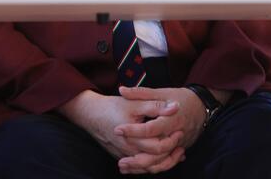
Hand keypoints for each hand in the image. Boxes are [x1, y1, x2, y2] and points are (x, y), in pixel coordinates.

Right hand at [58, 90, 183, 163]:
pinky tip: (162, 158)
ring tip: (176, 153)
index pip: (159, 147)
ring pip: (148, 167)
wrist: (90, 114)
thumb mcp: (135, 103)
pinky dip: (153, 164)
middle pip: (156, 161)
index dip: (172, 140)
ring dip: (164, 163)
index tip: (179, 131)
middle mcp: (129, 151)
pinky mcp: (122, 157)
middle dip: (171, 153)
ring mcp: (125, 156)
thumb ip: (155, 106)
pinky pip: (140, 167)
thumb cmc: (112, 107)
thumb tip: (175, 107)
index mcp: (134, 138)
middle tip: (180, 142)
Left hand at [113, 86, 214, 172]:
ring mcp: (178, 144)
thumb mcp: (161, 92)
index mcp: (170, 119)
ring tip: (123, 167)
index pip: (151, 128)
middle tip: (120, 160)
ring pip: (161, 161)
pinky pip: (165, 163)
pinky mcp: (178, 150)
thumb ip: (141, 93)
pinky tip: (136, 168)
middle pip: (156, 150)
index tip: (118, 130)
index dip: (134, 130)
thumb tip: (121, 89)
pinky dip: (151, 167)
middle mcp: (175, 134)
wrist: (201, 107)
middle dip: (137, 157)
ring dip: (142, 166)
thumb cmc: (180, 98)